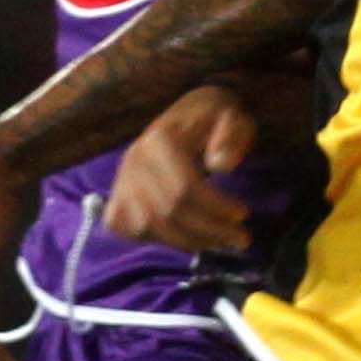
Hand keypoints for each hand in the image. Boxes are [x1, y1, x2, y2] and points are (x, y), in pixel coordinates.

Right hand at [108, 86, 260, 253]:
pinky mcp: (117, 199)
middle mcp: (133, 160)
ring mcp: (121, 182)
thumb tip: (221, 164)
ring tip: (222, 241)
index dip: (215, 208)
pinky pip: (128, 230)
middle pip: (168, 211)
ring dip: (189, 241)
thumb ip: (231, 137)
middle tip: (241, 238)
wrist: (185, 121)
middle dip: (208, 230)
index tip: (243, 214)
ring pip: (150, 226)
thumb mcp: (232, 120)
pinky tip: (187, 238)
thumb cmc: (213, 123)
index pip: (184, 187)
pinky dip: (157, 239)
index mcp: (159, 139)